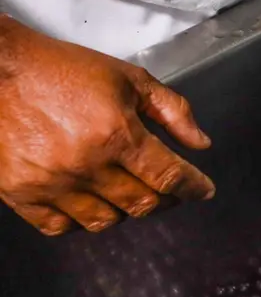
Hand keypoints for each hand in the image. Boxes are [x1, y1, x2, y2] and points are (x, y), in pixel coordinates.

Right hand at [0, 15, 214, 234]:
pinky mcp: (21, 194)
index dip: (193, 187)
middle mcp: (86, 165)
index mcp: (117, 134)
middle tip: (170, 189)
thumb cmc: (66, 71)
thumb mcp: (131, 79)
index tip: (203, 190)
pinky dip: (82, 220)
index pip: (168, 176)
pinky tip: (91, 202)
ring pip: (106, 220)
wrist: (2, 70)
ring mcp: (52, 184)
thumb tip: (200, 143)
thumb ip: (172, 111)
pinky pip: (62, 226)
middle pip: (143, 203)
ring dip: (126, 210)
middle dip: (166, 198)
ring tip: (131, 192)